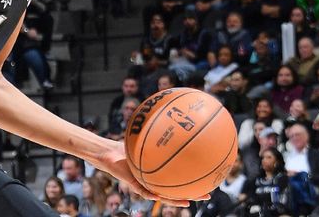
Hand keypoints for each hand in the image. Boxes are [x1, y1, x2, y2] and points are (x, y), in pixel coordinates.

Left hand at [93, 141, 208, 206]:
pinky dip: (151, 195)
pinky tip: (158, 197)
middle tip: (207, 194)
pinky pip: (144, 192)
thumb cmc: (126, 146)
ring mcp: (146, 184)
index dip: (194, 180)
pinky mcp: (134, 184)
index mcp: (161, 171)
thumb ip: (156, 130)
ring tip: (188, 201)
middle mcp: (155, 180)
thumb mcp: (144, 136)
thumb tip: (171, 116)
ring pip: (164, 196)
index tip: (209, 180)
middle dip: (192, 193)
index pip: (180, 177)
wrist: (109, 153)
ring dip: (176, 199)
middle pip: (177, 189)